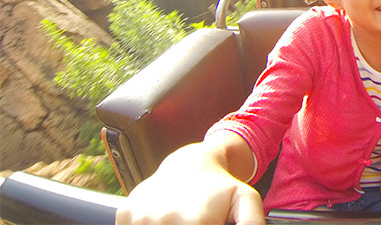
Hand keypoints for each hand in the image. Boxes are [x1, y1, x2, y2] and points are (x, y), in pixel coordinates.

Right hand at [116, 143, 263, 224]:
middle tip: (196, 221)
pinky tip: (165, 219)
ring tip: (182, 219)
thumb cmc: (220, 187)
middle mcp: (162, 220)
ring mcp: (140, 218)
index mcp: (194, 222)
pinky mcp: (124, 215)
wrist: (189, 164)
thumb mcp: (245, 200)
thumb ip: (251, 222)